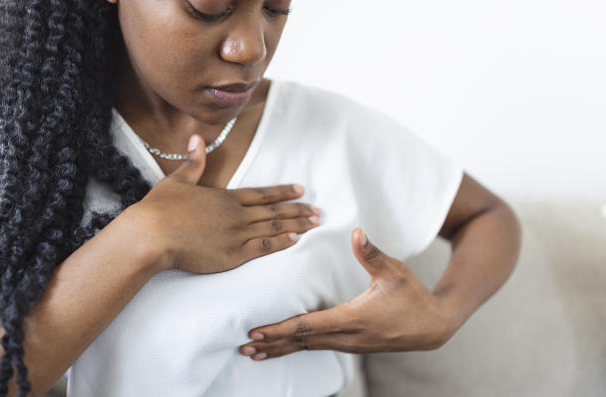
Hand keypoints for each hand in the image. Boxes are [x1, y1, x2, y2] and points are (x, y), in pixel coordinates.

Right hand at [122, 134, 321, 273]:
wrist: (152, 235)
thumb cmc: (160, 209)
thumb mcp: (177, 180)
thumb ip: (192, 162)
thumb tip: (196, 137)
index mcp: (225, 197)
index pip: (261, 193)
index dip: (283, 192)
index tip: (300, 190)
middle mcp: (236, 213)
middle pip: (273, 210)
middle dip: (298, 210)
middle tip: (318, 211)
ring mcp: (236, 234)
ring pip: (273, 227)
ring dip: (296, 225)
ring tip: (314, 225)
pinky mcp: (232, 254)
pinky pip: (262, 247)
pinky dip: (280, 243)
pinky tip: (295, 240)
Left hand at [238, 227, 457, 359]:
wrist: (433, 326)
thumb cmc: (412, 295)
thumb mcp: (393, 271)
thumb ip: (371, 253)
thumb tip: (356, 232)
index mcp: (353, 318)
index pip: (309, 326)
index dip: (280, 329)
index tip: (257, 333)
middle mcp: (348, 336)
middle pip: (302, 342)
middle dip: (272, 345)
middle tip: (244, 348)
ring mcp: (350, 344)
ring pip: (309, 348)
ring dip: (282, 350)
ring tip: (256, 354)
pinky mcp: (352, 345)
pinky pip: (318, 348)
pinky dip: (298, 349)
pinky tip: (286, 348)